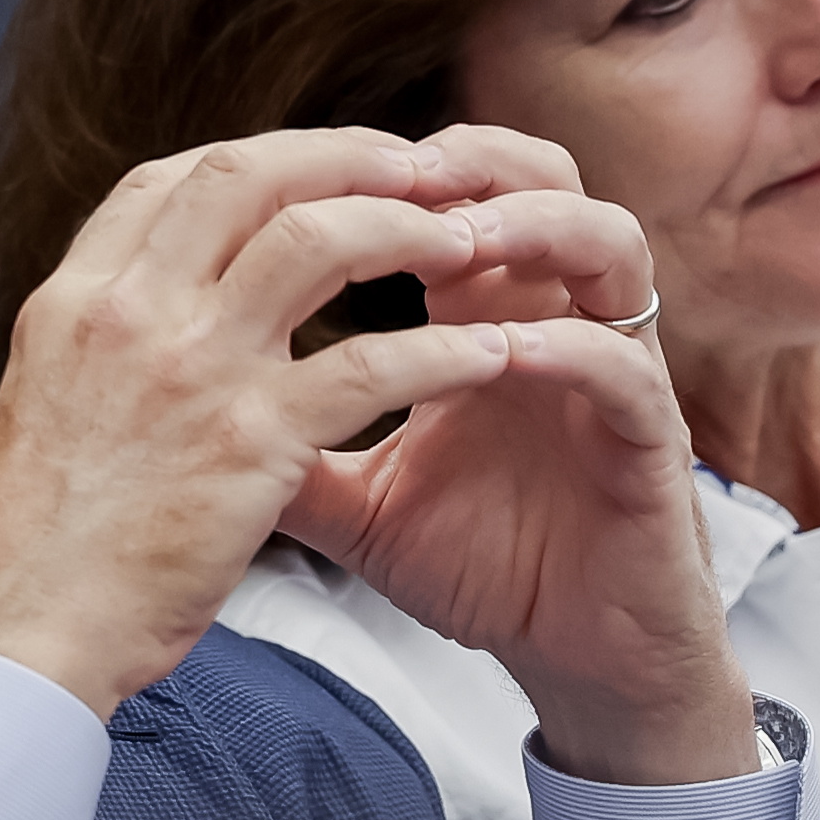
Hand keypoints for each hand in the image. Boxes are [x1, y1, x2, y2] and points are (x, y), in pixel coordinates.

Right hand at [0, 125, 753, 784]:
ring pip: (317, 241)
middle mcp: (128, 313)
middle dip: (345, 155)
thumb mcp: (51, 401)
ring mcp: (192, 370)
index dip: (257, 157)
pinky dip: (443, 351)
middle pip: (247, 176)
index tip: (319, 166)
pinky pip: (374, 366)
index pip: (167, 180)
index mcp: (73, 301)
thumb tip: (165, 308)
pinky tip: (488, 354)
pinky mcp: (252, 442)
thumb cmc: (40, 539)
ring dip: (406, 226)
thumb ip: (110, 342)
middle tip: (417, 166)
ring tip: (467, 240)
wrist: (25, 628)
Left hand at [282, 127, 756, 785]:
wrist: (570, 660)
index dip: (381, 169)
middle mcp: (552, 317)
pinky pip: (625, 365)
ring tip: (457, 240)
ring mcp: (610, 368)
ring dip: (531, 226)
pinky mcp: (650, 439)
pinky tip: (507, 349)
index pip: (446, 195)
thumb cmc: (475, 563)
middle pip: (536, 176)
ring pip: (606, 241)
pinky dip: (569, 346)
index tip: (305, 174)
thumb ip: (280, 440)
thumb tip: (169, 414)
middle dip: (468, 159)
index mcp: (480, 314)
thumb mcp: (351, 499)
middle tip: (396, 169)